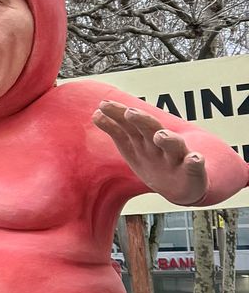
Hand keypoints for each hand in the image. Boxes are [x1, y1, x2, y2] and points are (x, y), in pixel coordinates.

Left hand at [94, 101, 208, 206]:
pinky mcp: (193, 172)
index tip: (103, 105)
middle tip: (130, 113)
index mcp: (145, 138)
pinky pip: (195, 166)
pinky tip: (195, 158)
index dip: (117, 114)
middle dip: (141, 120)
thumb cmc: (155, 161)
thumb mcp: (133, 147)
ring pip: (173, 145)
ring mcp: (177, 158)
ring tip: (161, 136)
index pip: (130, 123)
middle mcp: (161, 144)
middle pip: (151, 129)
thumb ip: (117, 130)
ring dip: (168, 139)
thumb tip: (97, 113)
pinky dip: (195, 162)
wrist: (180, 187)